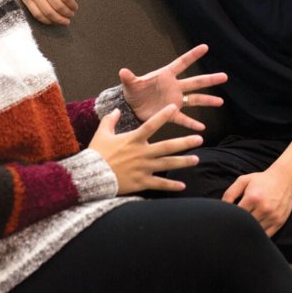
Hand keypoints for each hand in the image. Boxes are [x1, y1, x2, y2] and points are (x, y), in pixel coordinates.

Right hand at [10, 0, 90, 24]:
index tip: (75, 8)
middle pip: (57, 6)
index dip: (72, 5)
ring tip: (65, 21)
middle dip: (67, 13)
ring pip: (47, 12)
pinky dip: (46, 20)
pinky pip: (37, 14)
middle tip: (71, 15)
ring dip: (58, 20)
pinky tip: (52, 20)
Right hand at [89, 104, 203, 193]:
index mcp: (133, 139)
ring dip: (183, 162)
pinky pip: (159, 184)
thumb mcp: (102, 133)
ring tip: (196, 159)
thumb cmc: (96, 154)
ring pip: (167, 164)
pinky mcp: (142, 182)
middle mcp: (142, 153)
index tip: (174, 107)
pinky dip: (171, 185)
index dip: (163, 115)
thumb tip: (117, 110)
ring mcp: (143, 168)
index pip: (151, 124)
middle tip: (200, 139)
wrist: (91, 176)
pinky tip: (183, 185)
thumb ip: (110, 120)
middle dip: (184, 143)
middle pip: (167, 146)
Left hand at [120, 44, 225, 130]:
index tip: (205, 47)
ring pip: (194, 99)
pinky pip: (183, 118)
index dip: (193, 55)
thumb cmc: (132, 92)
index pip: (182, 63)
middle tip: (224, 76)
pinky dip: (191, 123)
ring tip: (220, 101)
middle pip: (195, 82)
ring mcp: (174, 100)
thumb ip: (129, 78)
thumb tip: (123, 71)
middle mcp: (174, 87)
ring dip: (207, 101)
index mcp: (165, 75)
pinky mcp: (170, 114)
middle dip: (209, 79)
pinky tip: (201, 129)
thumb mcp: (131, 84)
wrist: (130, 108)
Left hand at [222, 167, 291, 236]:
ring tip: (243, 229)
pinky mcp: (279, 222)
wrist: (284, 178)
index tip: (227, 220)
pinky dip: (259, 235)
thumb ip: (230, 193)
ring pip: (256, 231)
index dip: (231, 219)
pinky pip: (266, 235)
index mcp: (253, 198)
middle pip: (246, 225)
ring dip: (249, 231)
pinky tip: (254, 231)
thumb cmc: (261, 180)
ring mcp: (272, 216)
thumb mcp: (243, 181)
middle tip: (233, 227)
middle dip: (239, 226)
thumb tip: (221, 207)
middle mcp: (264, 208)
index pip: (237, 215)